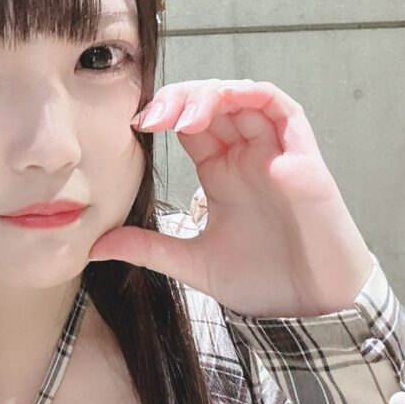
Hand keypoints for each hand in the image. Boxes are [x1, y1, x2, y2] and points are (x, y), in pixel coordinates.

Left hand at [88, 79, 375, 318]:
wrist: (309, 310)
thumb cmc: (263, 281)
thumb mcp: (192, 263)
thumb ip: (148, 249)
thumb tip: (94, 246)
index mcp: (221, 171)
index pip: (188, 120)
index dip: (162, 112)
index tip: (133, 126)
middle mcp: (247, 155)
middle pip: (212, 100)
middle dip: (179, 97)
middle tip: (150, 117)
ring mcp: (276, 153)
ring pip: (245, 96)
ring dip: (211, 94)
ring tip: (181, 114)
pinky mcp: (304, 158)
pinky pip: (284, 110)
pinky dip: (255, 98)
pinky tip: (226, 106)